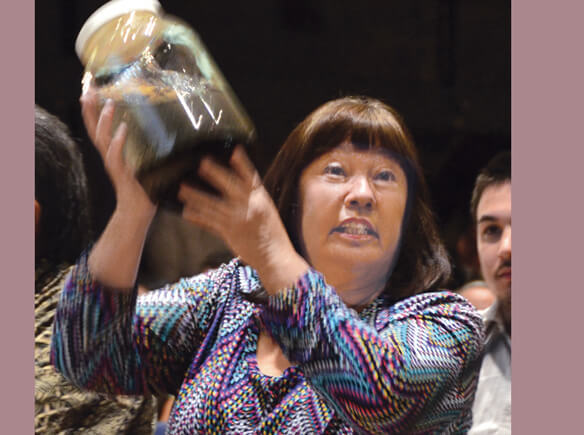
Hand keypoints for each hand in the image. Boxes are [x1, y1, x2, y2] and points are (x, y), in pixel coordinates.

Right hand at [80, 90, 155, 216]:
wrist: (138, 211)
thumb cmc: (144, 187)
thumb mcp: (145, 162)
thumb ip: (148, 148)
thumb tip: (167, 131)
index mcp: (113, 152)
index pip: (99, 127)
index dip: (93, 109)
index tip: (90, 89)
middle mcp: (110, 156)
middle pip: (94, 128)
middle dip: (90, 108)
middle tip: (89, 88)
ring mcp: (115, 164)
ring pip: (103, 139)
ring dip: (105, 121)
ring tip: (109, 104)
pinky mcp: (122, 174)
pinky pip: (116, 155)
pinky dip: (118, 141)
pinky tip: (123, 129)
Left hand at [178, 146, 307, 292]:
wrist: (275, 256)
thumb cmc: (272, 233)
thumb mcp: (267, 210)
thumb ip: (252, 198)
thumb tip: (236, 186)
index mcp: (261, 198)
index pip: (251, 176)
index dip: (242, 163)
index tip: (235, 151)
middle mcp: (249, 206)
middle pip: (229, 185)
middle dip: (215, 174)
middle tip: (202, 163)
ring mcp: (237, 219)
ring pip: (213, 204)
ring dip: (196, 196)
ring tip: (183, 189)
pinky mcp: (229, 232)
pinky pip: (209, 222)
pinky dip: (197, 217)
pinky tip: (187, 212)